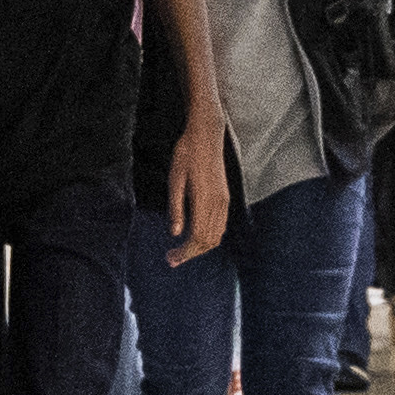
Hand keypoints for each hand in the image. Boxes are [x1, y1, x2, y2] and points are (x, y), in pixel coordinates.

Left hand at [166, 123, 229, 262]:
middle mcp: (218, 204)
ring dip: (200, 247)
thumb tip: (175, 234)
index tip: (170, 258)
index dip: (184, 252)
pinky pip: (221, 225)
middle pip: (208, 241)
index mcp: (204, 200)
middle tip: (172, 259)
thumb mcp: (174, 179)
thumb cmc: (186, 154)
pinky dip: (210, 237)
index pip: (197, 237)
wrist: (206, 135)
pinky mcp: (225, 197)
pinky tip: (196, 236)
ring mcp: (224, 201)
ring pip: (217, 235)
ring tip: (182, 251)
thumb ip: (176, 208)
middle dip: (190, 254)